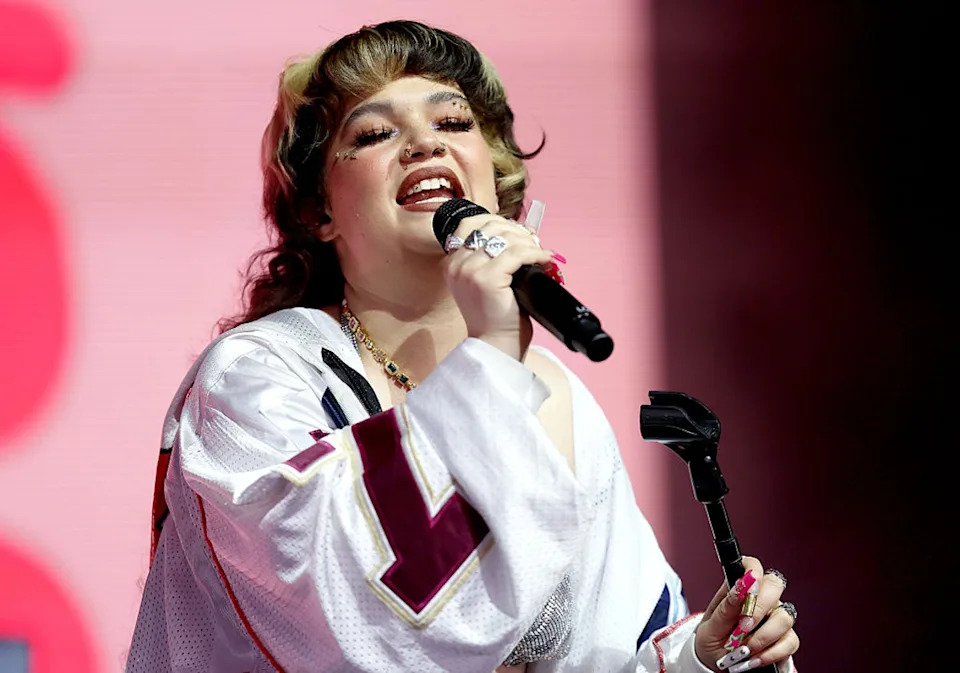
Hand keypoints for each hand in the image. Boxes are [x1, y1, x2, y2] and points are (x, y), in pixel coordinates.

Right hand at [443, 213, 553, 359]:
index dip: (498, 222)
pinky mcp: (487, 279)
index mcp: (453, 263)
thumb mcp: (488, 280)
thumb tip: (524, 230)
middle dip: (517, 231)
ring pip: (505, 238)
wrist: (495, 345)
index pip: (471, 223)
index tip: (518, 234)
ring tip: (540, 253)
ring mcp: (470, 271)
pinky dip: (536, 253)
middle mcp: (457, 264)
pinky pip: (517, 254)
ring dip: (528, 242)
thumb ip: (495, 256)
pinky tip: (545, 259)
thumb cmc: (496, 316)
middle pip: (490, 227)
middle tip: (534, 243)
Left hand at [695, 557, 798, 671]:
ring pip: (785, 617)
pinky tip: (754, 659)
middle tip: (743, 626)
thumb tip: (741, 586)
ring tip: (744, 649)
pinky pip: (790, 642)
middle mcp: (762, 600)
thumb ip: (726, 606)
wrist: (716, 665)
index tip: (750, 580)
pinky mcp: (785, 640)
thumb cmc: (712, 639)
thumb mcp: (711, 625)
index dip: (754, 569)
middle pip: (775, 585)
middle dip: (760, 607)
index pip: (752, 566)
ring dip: (763, 636)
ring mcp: (775, 618)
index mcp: (739, 589)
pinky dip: (771, 653)